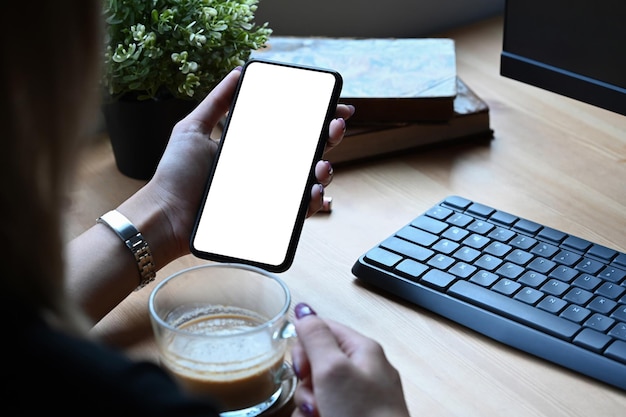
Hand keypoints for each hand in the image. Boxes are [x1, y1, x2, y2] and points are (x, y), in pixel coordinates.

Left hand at [146, 68, 353, 259]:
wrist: (167, 214)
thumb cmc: (176, 174)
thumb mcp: (193, 129)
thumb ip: (216, 102)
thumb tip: (237, 72)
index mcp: (252, 145)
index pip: (291, 128)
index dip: (316, 117)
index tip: (334, 106)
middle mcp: (264, 168)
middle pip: (308, 151)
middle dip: (330, 137)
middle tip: (334, 128)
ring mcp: (268, 193)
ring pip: (310, 180)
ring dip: (325, 170)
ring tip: (321, 166)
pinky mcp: (268, 218)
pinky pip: (299, 211)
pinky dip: (313, 202)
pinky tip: (313, 192)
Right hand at [290, 303, 410, 416]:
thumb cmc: (363, 416)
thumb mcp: (333, 369)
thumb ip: (315, 336)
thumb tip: (303, 309)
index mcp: (362, 349)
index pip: (322, 329)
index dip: (305, 347)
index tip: (303, 367)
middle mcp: (362, 370)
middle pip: (316, 362)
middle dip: (307, 382)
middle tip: (316, 398)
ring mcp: (359, 396)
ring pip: (316, 389)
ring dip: (310, 404)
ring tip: (322, 416)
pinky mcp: (353, 415)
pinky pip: (324, 408)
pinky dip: (318, 416)